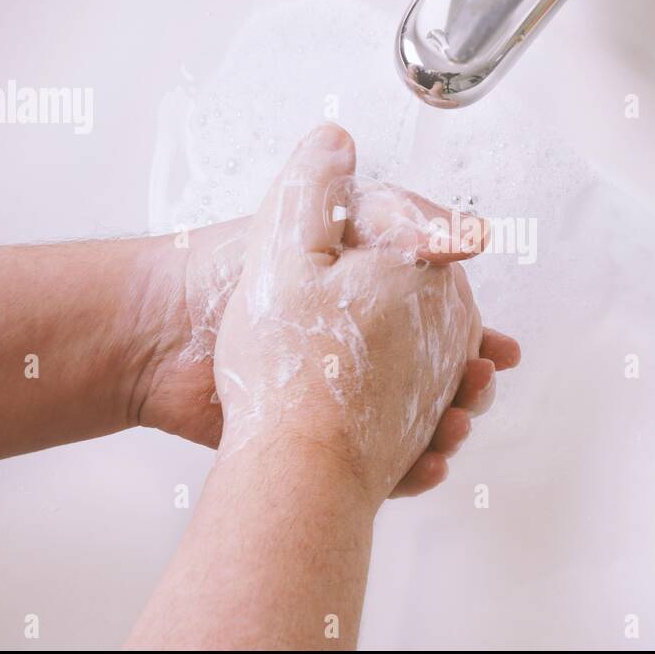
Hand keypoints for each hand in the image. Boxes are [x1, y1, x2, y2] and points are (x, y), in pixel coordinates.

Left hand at [134, 124, 517, 501]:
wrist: (158, 340)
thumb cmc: (221, 275)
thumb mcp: (299, 224)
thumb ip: (357, 203)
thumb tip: (414, 186)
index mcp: (365, 290)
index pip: (440, 313)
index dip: (472, 331)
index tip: (496, 347)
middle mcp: (361, 341)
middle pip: (440, 369)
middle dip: (470, 382)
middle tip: (478, 384)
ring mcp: (344, 391)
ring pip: (420, 417)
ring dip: (451, 423)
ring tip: (456, 426)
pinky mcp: (322, 435)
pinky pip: (383, 461)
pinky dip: (414, 467)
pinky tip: (426, 465)